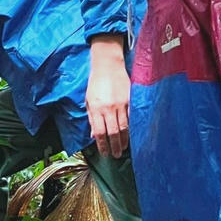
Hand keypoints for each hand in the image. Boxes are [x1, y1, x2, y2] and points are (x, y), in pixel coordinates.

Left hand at [87, 43, 129, 157]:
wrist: (108, 65)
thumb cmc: (96, 83)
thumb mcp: (88, 100)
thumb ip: (92, 118)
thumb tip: (94, 135)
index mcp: (96, 109)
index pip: (100, 133)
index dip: (103, 145)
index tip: (105, 153)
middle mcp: (109, 108)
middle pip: (113, 133)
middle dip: (115, 146)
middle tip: (116, 155)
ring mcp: (121, 104)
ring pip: (124, 127)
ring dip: (124, 140)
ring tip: (124, 148)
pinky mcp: (130, 100)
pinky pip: (132, 118)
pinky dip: (132, 128)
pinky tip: (132, 135)